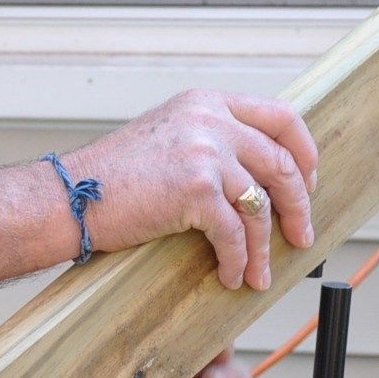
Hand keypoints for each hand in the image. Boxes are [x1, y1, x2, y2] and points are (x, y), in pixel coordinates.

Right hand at [63, 90, 319, 290]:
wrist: (70, 196)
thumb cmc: (112, 178)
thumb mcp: (167, 136)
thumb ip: (210, 140)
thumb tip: (255, 177)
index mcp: (207, 102)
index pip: (282, 116)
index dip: (305, 152)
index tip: (309, 182)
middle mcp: (210, 120)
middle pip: (282, 163)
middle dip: (298, 206)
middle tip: (300, 235)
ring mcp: (204, 152)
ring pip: (260, 205)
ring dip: (265, 247)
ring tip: (258, 274)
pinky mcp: (195, 189)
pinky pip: (235, 233)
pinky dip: (237, 260)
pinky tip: (229, 275)